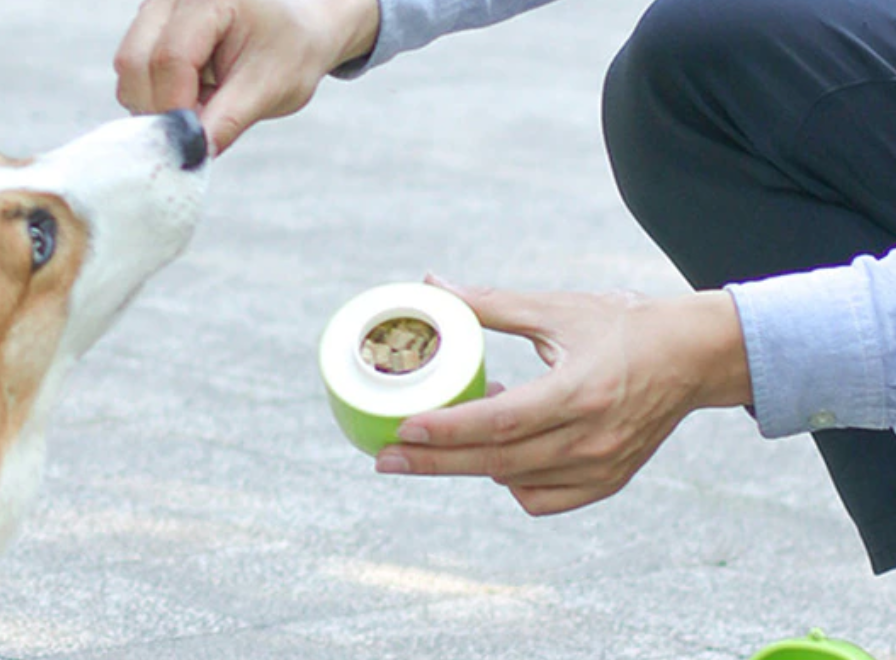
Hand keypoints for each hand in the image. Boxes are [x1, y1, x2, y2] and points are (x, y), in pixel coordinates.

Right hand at [114, 0, 378, 152]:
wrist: (297, 30)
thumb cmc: (291, 51)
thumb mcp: (271, 88)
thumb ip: (228, 120)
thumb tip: (191, 153)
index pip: (171, 58)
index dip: (175, 108)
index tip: (193, 143)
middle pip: (134, 61)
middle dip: (160, 109)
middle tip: (198, 129)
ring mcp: (155, 7)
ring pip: (128, 68)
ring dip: (157, 103)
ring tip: (203, 106)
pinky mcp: (148, 25)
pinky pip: (133, 70)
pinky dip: (156, 95)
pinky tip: (192, 95)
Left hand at [376, 275, 751, 514]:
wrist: (696, 356)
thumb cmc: (625, 324)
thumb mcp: (558, 308)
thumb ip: (492, 303)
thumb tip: (433, 284)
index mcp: (580, 391)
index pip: (499, 421)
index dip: (446, 430)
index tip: (402, 428)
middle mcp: (591, 437)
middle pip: (496, 462)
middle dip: (434, 463)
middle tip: (385, 460)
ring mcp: (601, 466)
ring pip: (514, 481)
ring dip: (473, 462)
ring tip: (446, 432)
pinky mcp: (608, 481)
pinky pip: (541, 498)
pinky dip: (512, 480)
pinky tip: (500, 450)